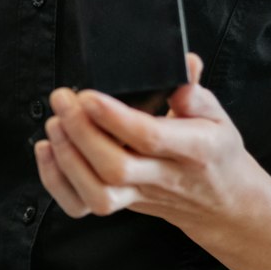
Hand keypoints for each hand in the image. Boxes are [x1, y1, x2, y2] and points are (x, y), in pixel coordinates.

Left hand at [35, 53, 270, 241]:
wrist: (223, 203)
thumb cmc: (215, 152)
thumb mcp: (218, 116)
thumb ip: (196, 91)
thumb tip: (184, 63)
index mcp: (194, 149)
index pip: (149, 137)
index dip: (114, 118)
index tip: (88, 95)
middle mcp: (165, 177)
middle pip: (115, 167)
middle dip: (80, 132)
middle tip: (62, 99)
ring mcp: (140, 195)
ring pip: (98, 194)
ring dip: (67, 159)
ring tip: (54, 122)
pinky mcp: (122, 204)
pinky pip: (82, 206)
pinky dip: (56, 182)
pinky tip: (48, 151)